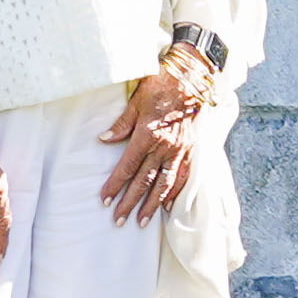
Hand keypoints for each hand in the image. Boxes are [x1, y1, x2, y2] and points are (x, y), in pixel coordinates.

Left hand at [99, 64, 208, 225]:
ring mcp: (180, 150)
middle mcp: (165, 147)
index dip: (115, 185)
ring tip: (142, 221)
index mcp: (148, 135)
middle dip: (130, 203)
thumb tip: (104, 139)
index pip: (128, 167)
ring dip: (152, 205)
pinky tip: (167, 204)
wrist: (193, 76)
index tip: (105, 199)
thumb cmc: (162, 84)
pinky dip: (174, 192)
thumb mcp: (137, 101)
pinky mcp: (191, 149)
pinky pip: (182, 176)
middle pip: (144, 181)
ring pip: (165, 184)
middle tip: (118, 220)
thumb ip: (122, 124)